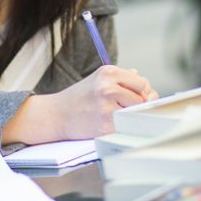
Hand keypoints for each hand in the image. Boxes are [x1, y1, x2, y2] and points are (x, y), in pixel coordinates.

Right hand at [2, 66, 155, 144]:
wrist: (56, 115)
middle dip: (138, 105)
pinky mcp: (105, 125)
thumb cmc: (80, 97)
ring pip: (136, 113)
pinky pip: (126, 126)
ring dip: (130, 117)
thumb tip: (144, 83)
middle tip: (125, 109)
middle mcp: (108, 88)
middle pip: (143, 98)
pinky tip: (109, 124)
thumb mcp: (98, 79)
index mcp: (109, 73)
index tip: (138, 99)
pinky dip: (122, 127)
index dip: (144, 93)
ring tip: (115, 115)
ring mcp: (107, 107)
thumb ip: (121, 78)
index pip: (142, 83)